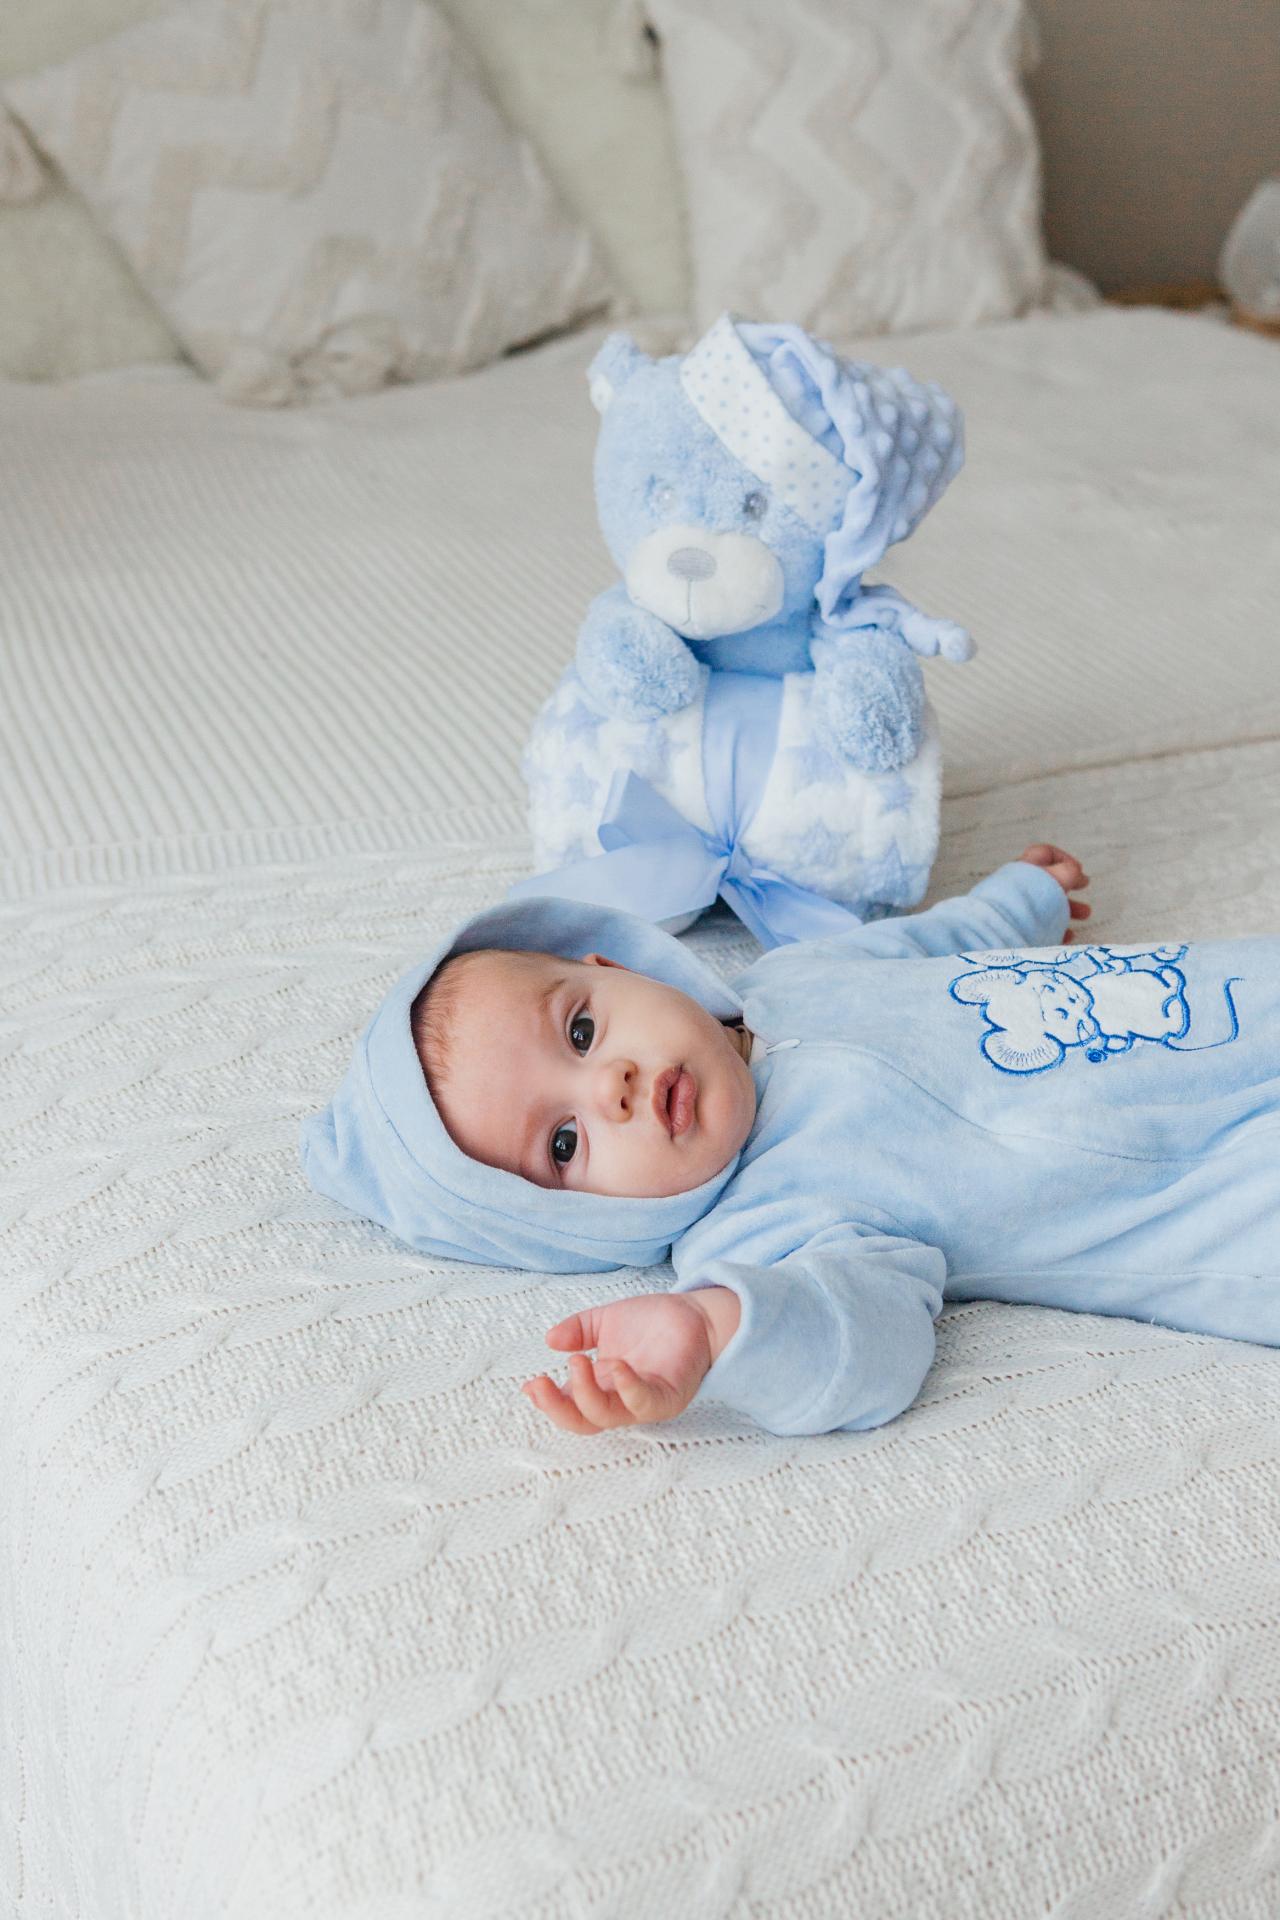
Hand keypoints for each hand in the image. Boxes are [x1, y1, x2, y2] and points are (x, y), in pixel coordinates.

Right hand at [520, 1288, 737, 1434]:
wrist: (695, 1313)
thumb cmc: (651, 1323)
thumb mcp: (604, 1321)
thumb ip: (577, 1330)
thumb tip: (550, 1340)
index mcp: (601, 1387)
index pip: (570, 1407)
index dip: (548, 1402)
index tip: (531, 1385)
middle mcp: (620, 1400)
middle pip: (583, 1422)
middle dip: (557, 1407)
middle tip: (541, 1383)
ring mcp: (644, 1401)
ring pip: (607, 1417)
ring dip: (585, 1394)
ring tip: (578, 1361)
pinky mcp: (669, 1396)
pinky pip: (644, 1402)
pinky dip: (627, 1388)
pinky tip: (616, 1366)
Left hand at [1018, 842, 1090, 941]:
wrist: (1007, 924)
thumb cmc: (1033, 895)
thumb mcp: (1059, 876)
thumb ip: (1071, 871)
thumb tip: (1076, 873)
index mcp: (1026, 867)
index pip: (1045, 853)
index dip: (1064, 858)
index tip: (1079, 870)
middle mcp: (1019, 885)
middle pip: (1047, 881)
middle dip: (1070, 885)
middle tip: (1084, 887)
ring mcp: (1016, 907)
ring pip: (1045, 905)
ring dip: (1068, 908)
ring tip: (1085, 915)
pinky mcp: (1017, 927)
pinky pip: (1039, 927)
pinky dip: (1056, 929)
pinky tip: (1068, 935)